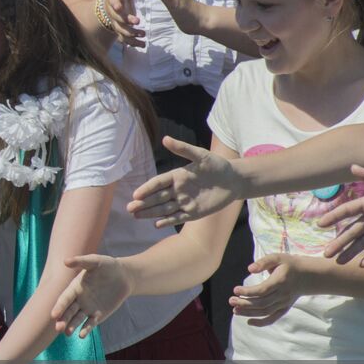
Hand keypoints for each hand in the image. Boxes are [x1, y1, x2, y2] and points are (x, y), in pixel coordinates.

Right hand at [52, 254, 132, 337]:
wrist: (123, 276)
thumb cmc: (107, 266)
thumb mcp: (95, 261)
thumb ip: (81, 262)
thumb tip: (65, 261)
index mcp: (74, 287)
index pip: (65, 299)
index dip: (59, 307)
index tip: (53, 315)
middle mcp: (78, 300)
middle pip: (68, 311)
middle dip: (63, 320)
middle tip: (58, 328)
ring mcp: (88, 309)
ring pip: (77, 319)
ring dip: (72, 326)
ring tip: (68, 334)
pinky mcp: (98, 315)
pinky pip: (90, 323)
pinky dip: (86, 329)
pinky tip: (81, 335)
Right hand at [128, 135, 244, 226]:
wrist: (234, 181)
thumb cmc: (217, 165)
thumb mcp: (201, 155)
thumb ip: (183, 149)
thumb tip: (165, 138)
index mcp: (176, 176)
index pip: (157, 183)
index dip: (147, 189)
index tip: (136, 195)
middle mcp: (177, 190)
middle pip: (157, 198)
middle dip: (143, 203)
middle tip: (130, 208)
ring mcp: (184, 202)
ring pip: (164, 209)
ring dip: (150, 213)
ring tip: (135, 216)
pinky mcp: (193, 213)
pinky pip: (178, 217)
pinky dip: (167, 221)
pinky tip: (156, 224)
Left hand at [230, 253, 313, 325]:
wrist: (307, 276)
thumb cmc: (288, 265)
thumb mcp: (277, 258)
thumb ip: (263, 262)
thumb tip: (250, 269)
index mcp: (280, 281)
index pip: (263, 290)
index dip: (248, 292)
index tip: (235, 290)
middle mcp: (283, 295)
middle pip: (262, 303)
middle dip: (245, 303)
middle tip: (231, 300)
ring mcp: (284, 303)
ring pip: (266, 311)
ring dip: (249, 313)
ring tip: (235, 310)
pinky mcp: (284, 308)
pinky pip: (273, 318)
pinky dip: (262, 322)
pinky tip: (248, 322)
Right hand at [319, 167, 363, 265]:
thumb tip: (352, 168)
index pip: (346, 211)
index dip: (333, 217)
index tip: (320, 225)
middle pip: (351, 232)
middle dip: (338, 243)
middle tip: (326, 254)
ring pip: (363, 243)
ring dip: (350, 253)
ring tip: (338, 262)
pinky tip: (362, 265)